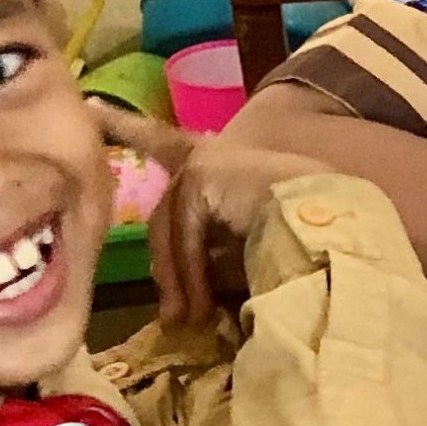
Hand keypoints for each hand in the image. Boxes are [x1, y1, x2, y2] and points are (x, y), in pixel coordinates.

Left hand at [101, 108, 330, 324]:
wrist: (337, 232)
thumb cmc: (307, 246)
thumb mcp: (244, 252)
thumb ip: (208, 257)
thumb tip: (176, 296)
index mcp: (225, 165)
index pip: (165, 142)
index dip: (127, 125)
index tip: (89, 105)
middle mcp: (211, 155)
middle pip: (167, 213)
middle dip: (168, 268)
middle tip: (176, 318)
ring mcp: (204, 160)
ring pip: (170, 226)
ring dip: (180, 279)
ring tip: (192, 320)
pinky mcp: (201, 174)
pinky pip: (182, 234)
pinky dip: (190, 273)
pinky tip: (204, 305)